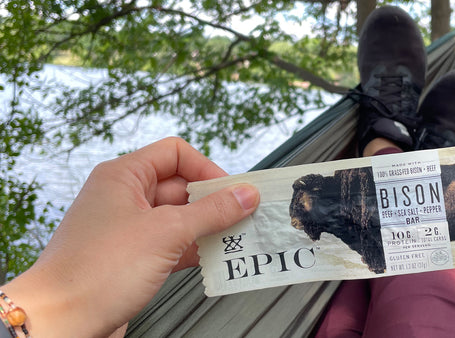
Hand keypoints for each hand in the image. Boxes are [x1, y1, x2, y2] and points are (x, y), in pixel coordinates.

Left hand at [2, 137, 259, 336]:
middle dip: (213, 203)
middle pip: (181, 187)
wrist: (61, 322)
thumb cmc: (97, 271)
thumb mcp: (166, 233)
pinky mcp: (132, 258)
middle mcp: (125, 198)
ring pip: (179, 218)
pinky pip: (171, 244)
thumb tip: (245, 194)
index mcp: (124, 176)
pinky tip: (214, 259)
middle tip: (243, 217)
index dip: (206, 169)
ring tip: (235, 240)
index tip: (232, 191)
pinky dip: (193, 250)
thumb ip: (211, 211)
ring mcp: (128, 229)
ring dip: (207, 229)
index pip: (175, 154)